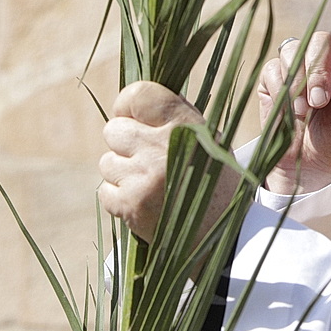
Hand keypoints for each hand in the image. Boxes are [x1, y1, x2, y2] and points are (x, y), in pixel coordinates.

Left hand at [98, 81, 234, 245]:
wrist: (226, 236)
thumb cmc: (214, 180)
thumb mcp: (207, 138)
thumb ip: (171, 117)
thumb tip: (133, 101)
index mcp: (185, 124)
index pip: (137, 94)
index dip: (128, 104)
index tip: (133, 117)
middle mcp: (162, 147)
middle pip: (113, 129)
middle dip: (124, 143)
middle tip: (146, 158)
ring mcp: (144, 177)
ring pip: (106, 162)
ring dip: (122, 172)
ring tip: (150, 183)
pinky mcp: (131, 205)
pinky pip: (105, 190)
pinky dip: (120, 197)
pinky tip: (145, 202)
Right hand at [259, 0, 330, 194]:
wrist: (310, 169)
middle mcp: (327, 59)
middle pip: (320, 40)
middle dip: (318, 71)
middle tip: (319, 102)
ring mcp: (297, 67)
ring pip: (294, 49)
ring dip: (299, 81)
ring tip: (304, 112)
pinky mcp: (273, 79)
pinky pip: (273, 69)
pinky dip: (281, 90)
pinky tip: (288, 113)